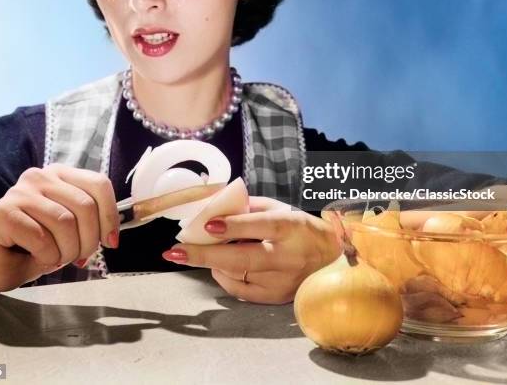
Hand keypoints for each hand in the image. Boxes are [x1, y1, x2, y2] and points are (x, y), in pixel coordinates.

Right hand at [0, 164, 119, 293]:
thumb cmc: (37, 247)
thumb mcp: (72, 229)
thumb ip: (91, 221)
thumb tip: (113, 234)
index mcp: (61, 174)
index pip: (99, 184)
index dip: (110, 216)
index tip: (111, 242)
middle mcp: (40, 176)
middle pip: (85, 206)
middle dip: (89, 240)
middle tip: (78, 258)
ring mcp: (19, 192)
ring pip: (65, 222)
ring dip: (67, 251)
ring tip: (57, 258)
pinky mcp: (3, 212)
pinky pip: (42, 238)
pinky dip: (48, 256)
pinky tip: (39, 258)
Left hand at [162, 196, 339, 303]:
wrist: (333, 261)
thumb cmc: (302, 229)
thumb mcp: (281, 209)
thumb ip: (249, 208)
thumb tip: (214, 208)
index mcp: (291, 227)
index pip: (262, 226)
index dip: (235, 226)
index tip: (208, 225)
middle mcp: (287, 256)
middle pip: (242, 258)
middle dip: (204, 255)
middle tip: (174, 252)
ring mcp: (281, 281)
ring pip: (235, 275)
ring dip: (210, 261)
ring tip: (198, 250)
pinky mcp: (275, 298)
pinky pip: (239, 289)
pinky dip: (223, 275)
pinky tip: (219, 264)